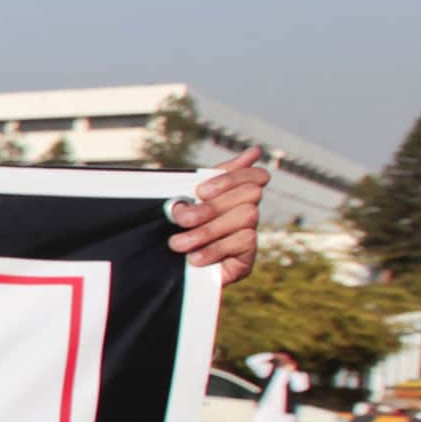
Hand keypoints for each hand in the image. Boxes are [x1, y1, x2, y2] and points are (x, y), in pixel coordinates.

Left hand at [172, 148, 266, 278]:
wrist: (165, 270)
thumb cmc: (180, 228)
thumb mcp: (191, 198)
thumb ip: (216, 175)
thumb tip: (255, 151)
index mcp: (236, 195)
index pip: (255, 176)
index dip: (231, 178)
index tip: (201, 189)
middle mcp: (248, 212)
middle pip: (250, 195)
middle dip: (211, 206)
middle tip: (180, 218)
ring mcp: (250, 235)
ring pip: (246, 218)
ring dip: (207, 231)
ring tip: (178, 243)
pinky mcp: (248, 259)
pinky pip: (242, 245)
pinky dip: (214, 250)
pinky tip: (194, 258)